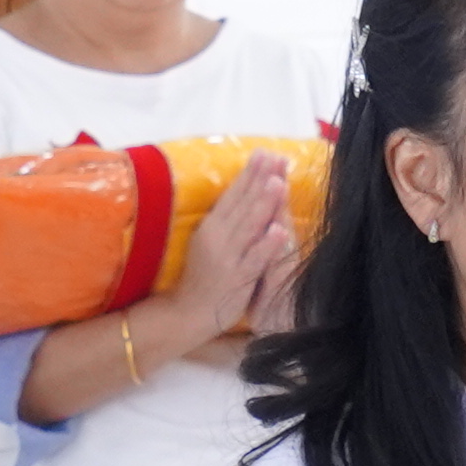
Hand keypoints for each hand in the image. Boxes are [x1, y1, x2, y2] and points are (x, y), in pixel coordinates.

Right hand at [183, 156, 301, 338]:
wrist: (186, 312)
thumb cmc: (203, 275)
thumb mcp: (209, 241)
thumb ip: (226, 220)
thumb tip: (244, 193)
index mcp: (212, 225)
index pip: (233, 194)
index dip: (250, 173)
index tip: (265, 152)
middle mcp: (218, 237)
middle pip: (243, 204)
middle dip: (260, 179)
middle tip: (276, 157)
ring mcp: (228, 257)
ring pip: (249, 227)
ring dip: (264, 204)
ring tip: (279, 183)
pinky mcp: (238, 278)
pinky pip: (254, 259)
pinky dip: (266, 245)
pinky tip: (279, 231)